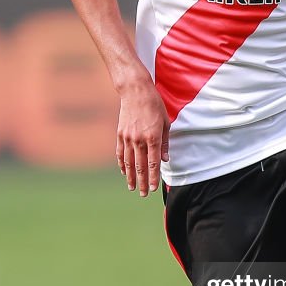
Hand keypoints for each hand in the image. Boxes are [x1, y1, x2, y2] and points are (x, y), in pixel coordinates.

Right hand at [116, 78, 169, 195]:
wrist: (135, 91)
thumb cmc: (154, 105)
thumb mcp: (166, 123)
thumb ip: (165, 143)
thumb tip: (165, 160)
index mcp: (153, 137)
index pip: (153, 163)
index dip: (153, 178)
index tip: (154, 189)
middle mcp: (139, 139)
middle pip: (140, 166)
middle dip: (142, 182)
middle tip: (144, 194)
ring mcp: (127, 137)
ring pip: (129, 162)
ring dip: (130, 177)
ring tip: (132, 188)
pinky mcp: (120, 134)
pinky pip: (120, 153)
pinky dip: (122, 164)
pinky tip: (124, 172)